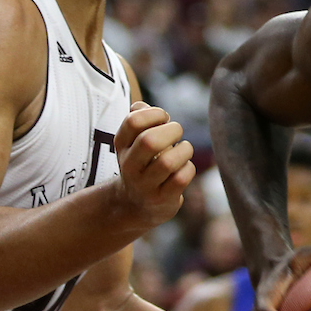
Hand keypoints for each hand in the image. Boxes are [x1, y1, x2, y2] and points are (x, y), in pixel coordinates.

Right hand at [112, 101, 195, 229]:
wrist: (136, 203)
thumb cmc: (143, 161)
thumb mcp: (134, 140)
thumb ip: (139, 118)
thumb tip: (143, 106)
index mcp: (122, 145)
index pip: (133, 121)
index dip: (154, 113)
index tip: (163, 118)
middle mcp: (130, 166)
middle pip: (149, 141)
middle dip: (172, 131)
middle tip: (177, 132)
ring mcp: (145, 185)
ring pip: (168, 162)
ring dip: (184, 150)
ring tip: (183, 150)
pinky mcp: (162, 199)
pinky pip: (181, 179)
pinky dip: (188, 168)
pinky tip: (184, 167)